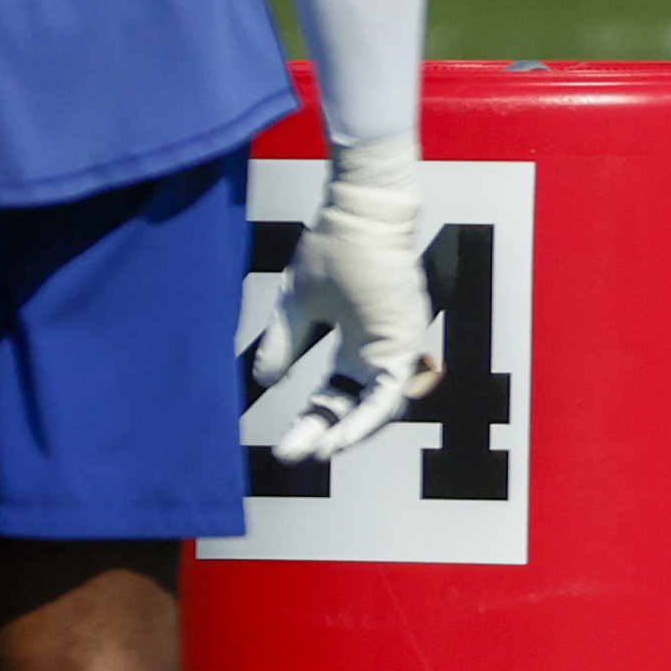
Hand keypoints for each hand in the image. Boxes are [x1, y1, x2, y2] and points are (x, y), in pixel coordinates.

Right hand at [246, 150, 443, 463]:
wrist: (356, 216)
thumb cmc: (332, 250)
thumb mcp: (295, 307)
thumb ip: (283, 346)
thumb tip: (266, 383)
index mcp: (356, 344)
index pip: (337, 396)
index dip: (313, 419)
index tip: (287, 444)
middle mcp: (379, 351)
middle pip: (355, 407)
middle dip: (323, 433)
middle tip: (291, 454)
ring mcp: (395, 347)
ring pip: (377, 407)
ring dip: (347, 433)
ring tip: (316, 452)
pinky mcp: (404, 341)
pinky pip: (388, 392)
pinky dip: (367, 418)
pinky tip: (341, 437)